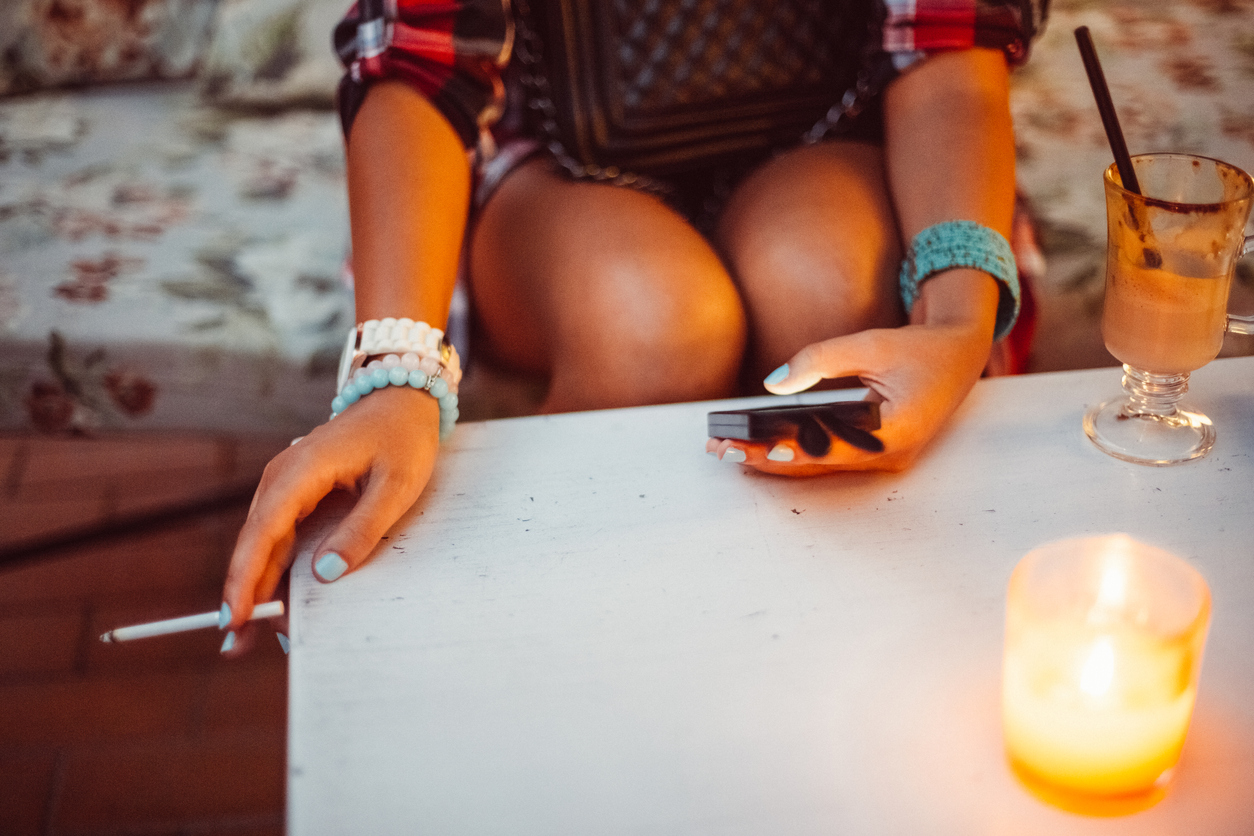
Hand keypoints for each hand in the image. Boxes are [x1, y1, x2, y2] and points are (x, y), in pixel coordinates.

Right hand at [219, 385, 440, 655]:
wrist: (401, 400)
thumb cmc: (403, 438)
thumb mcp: (396, 486)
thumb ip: (363, 528)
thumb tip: (327, 573)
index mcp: (300, 472)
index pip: (262, 534)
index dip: (244, 579)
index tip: (234, 619)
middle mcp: (282, 478)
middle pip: (254, 545)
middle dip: (244, 596)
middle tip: (237, 647)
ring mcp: (285, 484)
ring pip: (263, 544)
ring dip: (257, 587)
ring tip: (255, 636)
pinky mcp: (296, 492)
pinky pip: (279, 536)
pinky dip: (274, 568)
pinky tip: (276, 600)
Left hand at [707, 271, 998, 473]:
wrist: (958, 355)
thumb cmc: (920, 349)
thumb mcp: (870, 344)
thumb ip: (820, 360)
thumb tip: (773, 382)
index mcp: (895, 432)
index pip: (832, 449)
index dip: (792, 451)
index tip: (756, 448)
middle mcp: (888, 455)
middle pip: (817, 466)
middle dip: (766, 457)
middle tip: (721, 449)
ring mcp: (882, 459)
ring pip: (818, 467)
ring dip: (773, 458)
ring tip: (727, 449)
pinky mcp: (873, 453)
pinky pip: (827, 458)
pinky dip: (793, 452)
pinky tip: (757, 446)